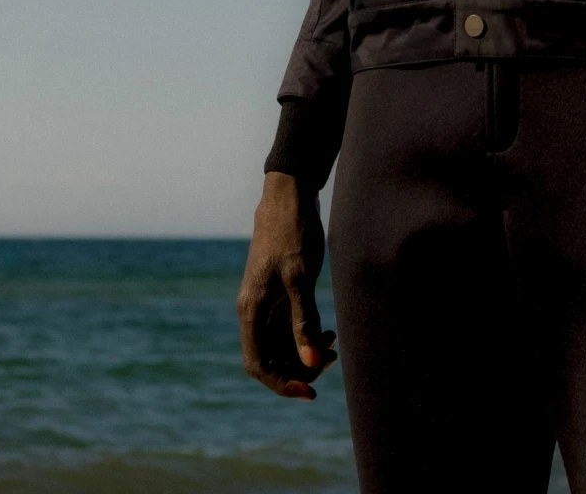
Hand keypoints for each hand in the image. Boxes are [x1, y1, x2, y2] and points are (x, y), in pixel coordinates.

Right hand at [237, 171, 337, 399]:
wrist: (290, 194)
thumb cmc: (292, 231)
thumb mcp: (301, 276)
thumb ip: (304, 321)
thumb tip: (310, 364)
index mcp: (251, 309)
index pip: (258, 365)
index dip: (282, 383)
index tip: (310, 390)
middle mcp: (254, 310)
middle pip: (272, 358)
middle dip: (300, 366)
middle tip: (332, 358)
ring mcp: (266, 302)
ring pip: (282, 344)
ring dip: (306, 351)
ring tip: (334, 344)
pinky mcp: (279, 293)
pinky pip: (289, 327)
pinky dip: (307, 335)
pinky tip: (328, 333)